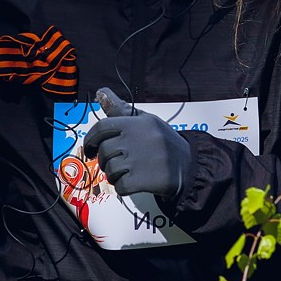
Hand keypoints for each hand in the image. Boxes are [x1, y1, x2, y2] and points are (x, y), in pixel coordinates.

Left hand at [81, 88, 190, 209]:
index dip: (90, 139)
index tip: (90, 149)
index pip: (102, 127)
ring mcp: (141, 160)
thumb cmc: (164, 142)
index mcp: (138, 122)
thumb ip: (121, 110)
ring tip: (127, 172)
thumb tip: (100, 92)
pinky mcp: (145, 180)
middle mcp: (139, 139)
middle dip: (105, 160)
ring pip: (110, 170)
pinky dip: (122, 187)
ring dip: (114, 175)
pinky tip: (133, 182)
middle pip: (105, 151)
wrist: (190, 165)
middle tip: (115, 163)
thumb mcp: (146, 121)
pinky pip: (120, 186)